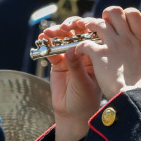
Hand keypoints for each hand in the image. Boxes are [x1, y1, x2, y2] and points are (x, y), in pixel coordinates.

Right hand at [39, 17, 101, 140]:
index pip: (92, 36)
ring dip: (57, 33)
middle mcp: (84, 53)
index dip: (86, 27)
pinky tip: (43, 39)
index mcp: (97, 55)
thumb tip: (70, 50)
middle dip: (70, 26)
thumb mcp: (83, 83)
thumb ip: (76, 67)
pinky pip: (52, 50)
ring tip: (50, 32)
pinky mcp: (57, 63)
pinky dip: (47, 44)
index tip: (81, 25)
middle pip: (77, 33)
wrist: (74, 115)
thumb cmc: (86, 100)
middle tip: (65, 26)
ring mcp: (70, 57)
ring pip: (63, 39)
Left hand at [74, 7, 140, 99]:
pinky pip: (85, 43)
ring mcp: (113, 45)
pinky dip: (80, 47)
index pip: (133, 13)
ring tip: (84, 30)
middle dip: (104, 15)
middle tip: (100, 23)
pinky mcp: (100, 54)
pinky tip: (79, 52)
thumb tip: (138, 43)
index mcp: (138, 39)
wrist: (133, 96)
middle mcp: (126, 38)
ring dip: (89, 25)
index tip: (118, 22)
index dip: (124, 14)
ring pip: (97, 24)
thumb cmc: (139, 84)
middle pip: (114, 12)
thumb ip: (139, 48)